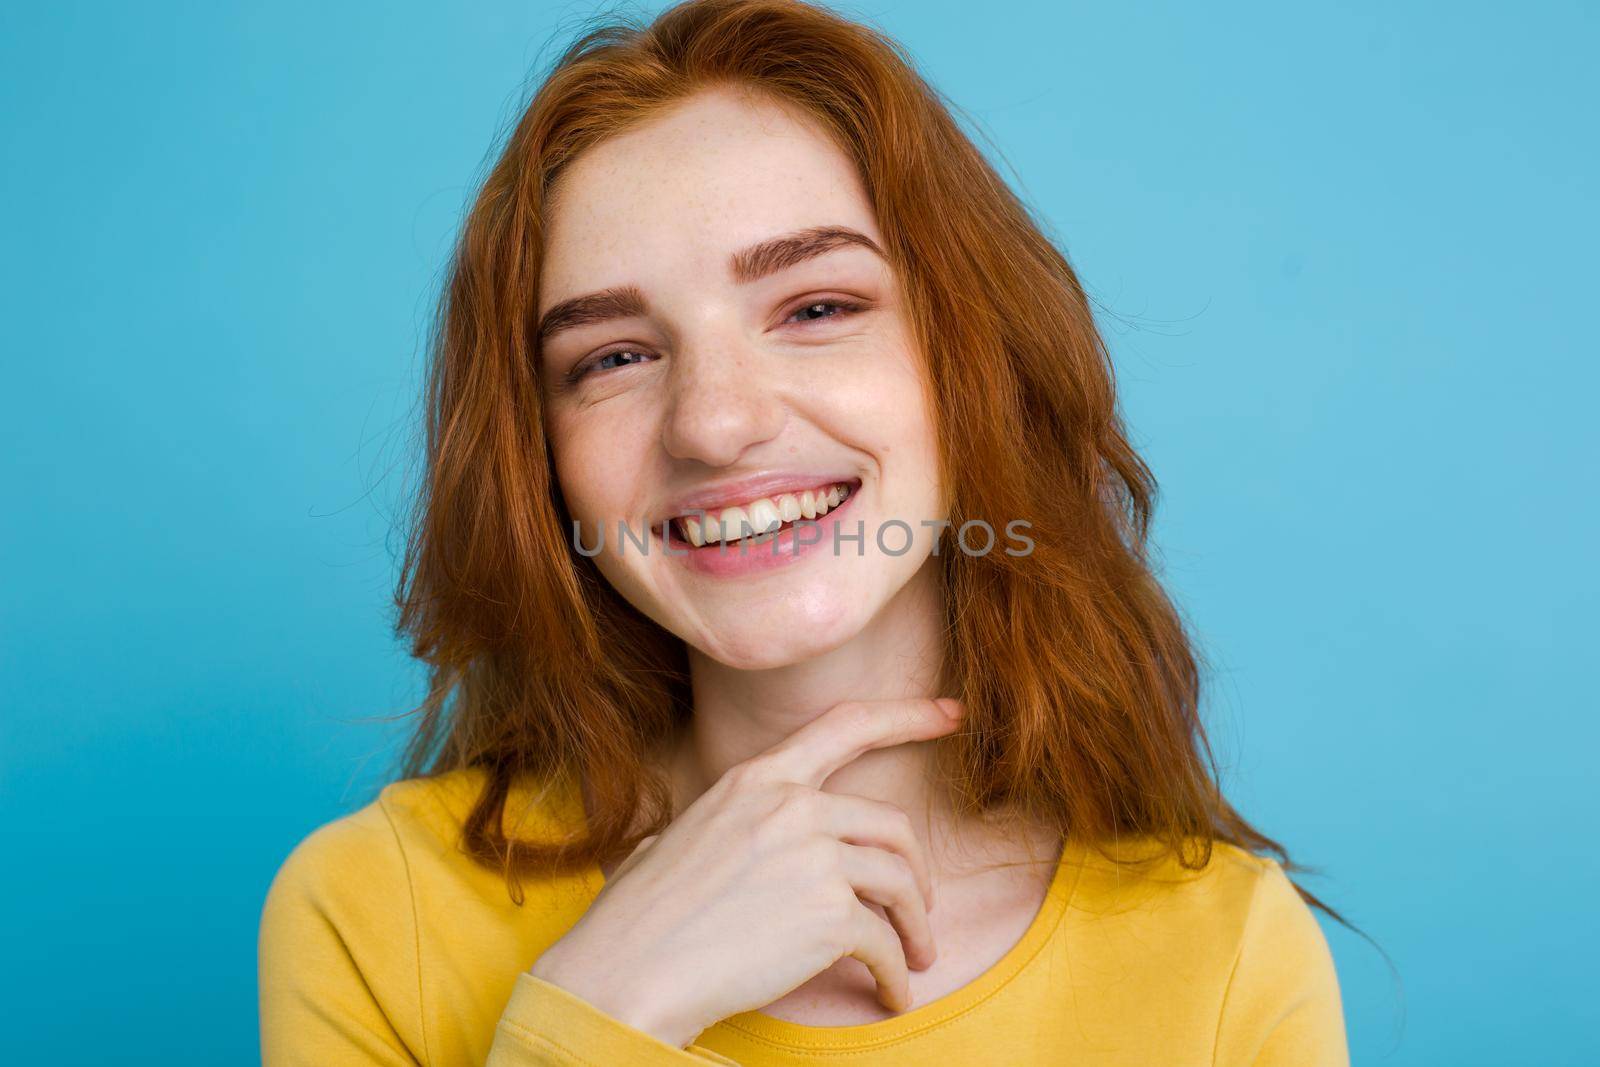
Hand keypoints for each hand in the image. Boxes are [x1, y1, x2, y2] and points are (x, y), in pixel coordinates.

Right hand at [529, 697, 964, 1048]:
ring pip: (902, 882)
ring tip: (915, 957)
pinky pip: (887, 943)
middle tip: (920, 906)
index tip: (952, 713)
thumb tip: (729, 841)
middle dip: (917, 871)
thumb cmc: (637, 916)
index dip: (907, 716)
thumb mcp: (679, 838)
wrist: (625, 970)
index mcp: (756, 779)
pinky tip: (890, 993)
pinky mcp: (829, 914)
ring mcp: (814, 856)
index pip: (846, 726)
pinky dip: (897, 974)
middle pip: (893, 824)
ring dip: (917, 927)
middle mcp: (790, 805)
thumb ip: (725, 825)